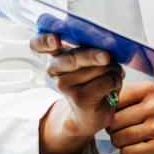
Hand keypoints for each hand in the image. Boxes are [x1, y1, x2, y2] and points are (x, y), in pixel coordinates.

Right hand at [31, 32, 123, 153]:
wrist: (89, 113)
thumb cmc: (92, 79)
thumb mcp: (90, 59)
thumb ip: (93, 48)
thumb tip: (109, 45)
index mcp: (56, 54)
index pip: (38, 43)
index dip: (45, 40)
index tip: (56, 41)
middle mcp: (55, 68)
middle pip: (74, 57)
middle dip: (93, 55)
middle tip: (106, 57)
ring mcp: (65, 85)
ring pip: (98, 67)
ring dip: (113, 70)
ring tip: (111, 76)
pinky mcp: (79, 98)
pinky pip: (106, 81)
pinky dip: (116, 81)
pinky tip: (112, 88)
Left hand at [107, 81, 153, 153]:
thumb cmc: (152, 118)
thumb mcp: (141, 99)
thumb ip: (121, 97)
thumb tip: (99, 102)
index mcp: (149, 89)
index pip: (113, 101)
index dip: (110, 111)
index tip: (120, 113)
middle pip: (113, 122)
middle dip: (114, 129)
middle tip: (126, 128)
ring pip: (117, 139)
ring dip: (120, 142)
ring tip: (133, 137)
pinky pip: (127, 153)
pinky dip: (128, 152)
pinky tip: (139, 146)